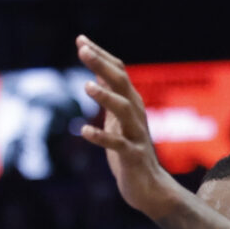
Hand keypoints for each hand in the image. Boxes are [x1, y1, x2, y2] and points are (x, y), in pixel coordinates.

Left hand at [76, 37, 180, 215]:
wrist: (149, 189)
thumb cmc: (129, 153)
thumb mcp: (117, 121)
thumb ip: (110, 97)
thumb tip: (97, 73)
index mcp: (132, 104)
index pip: (118, 72)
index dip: (100, 55)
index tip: (80, 40)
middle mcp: (136, 114)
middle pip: (121, 82)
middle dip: (101, 65)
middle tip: (82, 50)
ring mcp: (136, 135)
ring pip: (124, 110)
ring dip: (106, 97)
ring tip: (85, 87)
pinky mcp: (133, 156)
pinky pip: (118, 145)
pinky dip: (101, 137)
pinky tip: (84, 131)